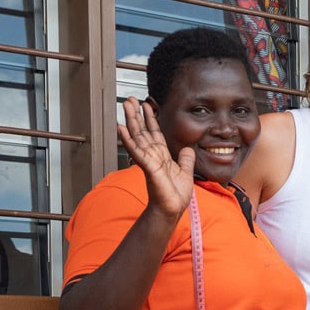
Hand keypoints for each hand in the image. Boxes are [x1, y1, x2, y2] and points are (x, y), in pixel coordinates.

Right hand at [117, 97, 194, 220]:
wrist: (173, 209)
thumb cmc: (175, 196)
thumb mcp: (185, 172)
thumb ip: (186, 160)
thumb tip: (188, 149)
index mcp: (161, 156)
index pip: (154, 133)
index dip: (150, 119)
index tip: (146, 106)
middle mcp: (152, 156)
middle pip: (142, 131)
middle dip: (136, 114)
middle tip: (129, 100)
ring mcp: (148, 160)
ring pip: (137, 136)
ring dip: (130, 120)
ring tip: (125, 106)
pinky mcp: (147, 167)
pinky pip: (136, 151)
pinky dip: (128, 139)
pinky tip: (121, 128)